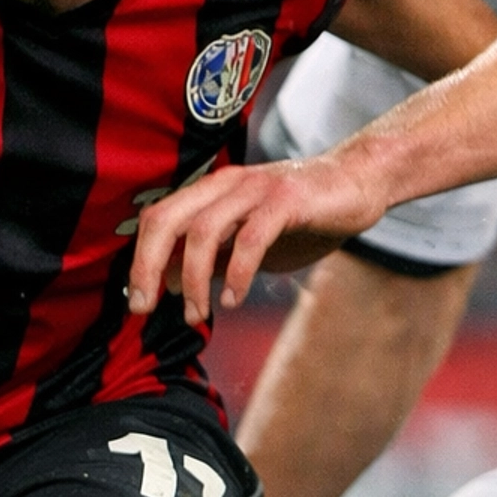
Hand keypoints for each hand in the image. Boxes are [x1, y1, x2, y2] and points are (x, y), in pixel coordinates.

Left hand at [128, 153, 388, 321]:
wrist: (359, 182)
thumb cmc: (300, 216)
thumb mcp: (246, 242)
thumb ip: (210, 258)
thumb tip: (166, 282)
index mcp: (211, 192)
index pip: (158, 220)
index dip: (139, 261)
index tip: (137, 303)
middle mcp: (226, 184)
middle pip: (167, 220)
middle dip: (147, 267)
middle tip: (145, 308)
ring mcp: (256, 189)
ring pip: (203, 230)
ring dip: (192, 279)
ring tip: (197, 314)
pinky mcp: (287, 199)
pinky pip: (251, 237)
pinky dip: (237, 272)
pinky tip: (234, 299)